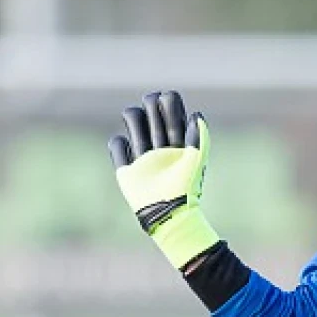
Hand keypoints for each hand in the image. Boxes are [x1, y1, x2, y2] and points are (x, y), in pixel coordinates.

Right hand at [109, 90, 219, 268]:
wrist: (170, 215)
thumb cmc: (186, 189)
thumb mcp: (196, 160)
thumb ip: (199, 137)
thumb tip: (196, 115)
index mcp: (178, 144)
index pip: (171, 115)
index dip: (169, 104)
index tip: (167, 101)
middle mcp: (160, 148)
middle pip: (151, 115)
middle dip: (151, 105)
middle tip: (152, 105)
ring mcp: (142, 158)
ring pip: (134, 124)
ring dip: (134, 117)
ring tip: (135, 119)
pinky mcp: (127, 170)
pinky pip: (116, 146)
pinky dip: (118, 143)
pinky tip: (128, 149)